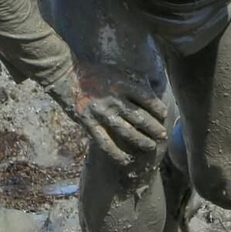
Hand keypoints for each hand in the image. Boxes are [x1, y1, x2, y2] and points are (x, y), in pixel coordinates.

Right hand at [48, 62, 167, 168]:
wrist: (66, 76)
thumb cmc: (94, 73)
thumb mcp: (117, 71)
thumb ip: (133, 83)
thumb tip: (151, 93)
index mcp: (122, 85)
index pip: (146, 98)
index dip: (157, 108)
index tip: (164, 114)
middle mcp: (114, 100)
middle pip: (139, 117)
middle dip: (154, 128)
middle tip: (163, 135)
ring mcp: (101, 113)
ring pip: (125, 131)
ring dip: (140, 140)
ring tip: (151, 147)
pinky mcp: (89, 123)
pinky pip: (105, 142)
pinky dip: (116, 153)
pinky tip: (126, 160)